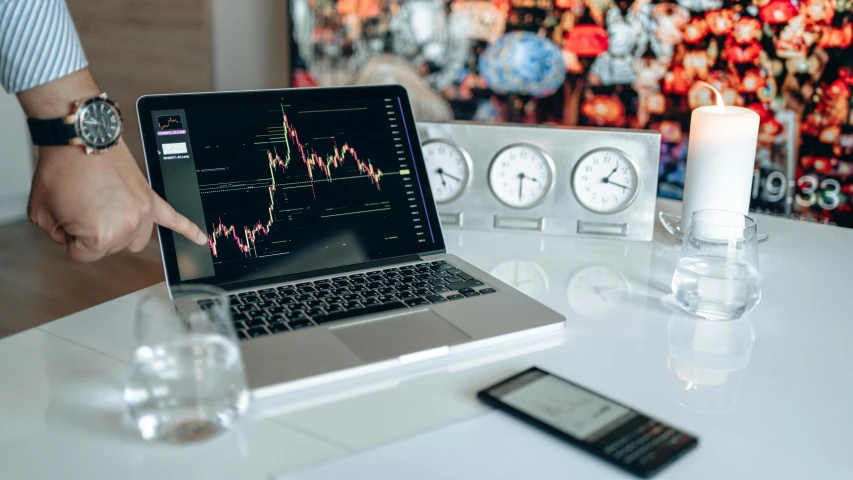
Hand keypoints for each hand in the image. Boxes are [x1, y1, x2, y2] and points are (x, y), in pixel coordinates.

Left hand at [27, 140, 207, 262]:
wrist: (79, 138)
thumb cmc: (61, 169)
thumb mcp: (41, 213)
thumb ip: (57, 234)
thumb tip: (72, 235)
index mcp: (100, 235)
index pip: (82, 255)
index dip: (69, 237)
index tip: (66, 218)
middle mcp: (127, 226)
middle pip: (109, 247)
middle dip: (90, 230)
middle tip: (80, 205)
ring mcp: (142, 212)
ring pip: (134, 239)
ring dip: (120, 231)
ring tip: (105, 210)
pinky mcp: (151, 197)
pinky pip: (175, 218)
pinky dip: (189, 230)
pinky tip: (200, 240)